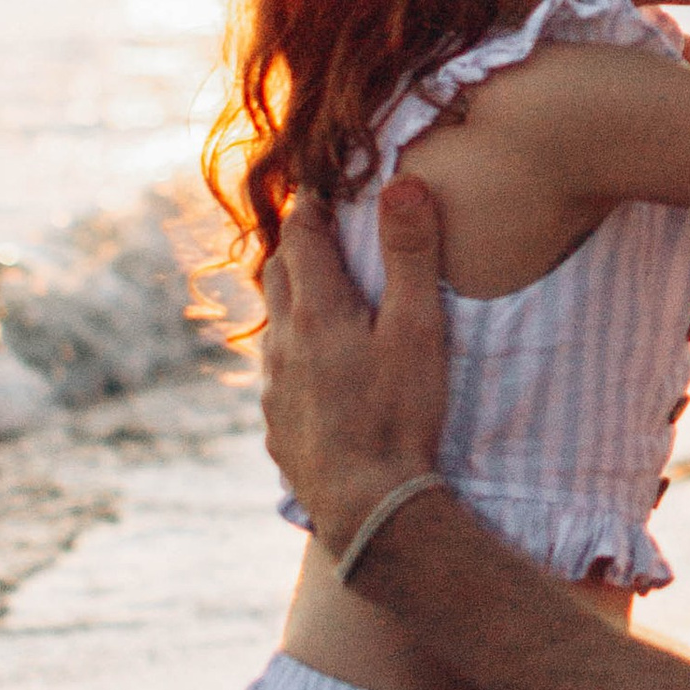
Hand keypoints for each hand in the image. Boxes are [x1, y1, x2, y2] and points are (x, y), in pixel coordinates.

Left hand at [259, 179, 451, 544]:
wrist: (367, 506)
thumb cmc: (398, 414)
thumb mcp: (417, 328)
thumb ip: (410, 255)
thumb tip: (402, 183)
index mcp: (318, 311)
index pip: (301, 237)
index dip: (309, 206)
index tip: (318, 187)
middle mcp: (284, 343)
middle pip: (276, 276)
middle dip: (293, 248)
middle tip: (315, 232)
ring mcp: (274, 388)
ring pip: (273, 327)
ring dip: (290, 303)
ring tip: (317, 299)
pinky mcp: (276, 427)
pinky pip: (275, 375)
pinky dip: (291, 355)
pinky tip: (313, 373)